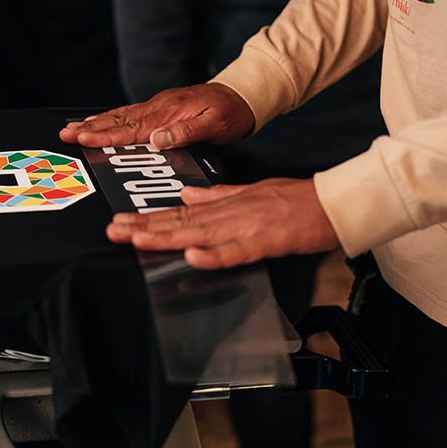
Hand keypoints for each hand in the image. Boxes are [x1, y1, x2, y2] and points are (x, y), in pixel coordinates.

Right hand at [59, 83, 254, 149]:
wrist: (242, 95)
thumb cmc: (230, 112)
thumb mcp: (215, 124)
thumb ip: (186, 132)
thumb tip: (158, 139)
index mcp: (169, 112)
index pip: (132, 128)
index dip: (106, 135)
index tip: (84, 139)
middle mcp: (159, 107)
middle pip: (118, 120)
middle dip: (90, 128)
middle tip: (66, 135)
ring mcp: (158, 106)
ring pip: (120, 116)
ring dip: (95, 123)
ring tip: (72, 129)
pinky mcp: (160, 108)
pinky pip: (129, 114)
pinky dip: (110, 119)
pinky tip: (98, 122)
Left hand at [106, 178, 339, 269]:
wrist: (332, 202)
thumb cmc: (295, 199)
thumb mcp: (250, 191)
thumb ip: (217, 195)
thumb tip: (187, 196)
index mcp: (225, 204)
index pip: (178, 213)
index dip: (148, 218)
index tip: (122, 221)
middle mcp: (229, 214)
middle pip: (181, 222)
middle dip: (145, 227)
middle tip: (114, 231)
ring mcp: (245, 228)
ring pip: (199, 234)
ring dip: (168, 238)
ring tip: (139, 240)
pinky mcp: (264, 242)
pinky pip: (235, 252)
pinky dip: (214, 255)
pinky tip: (192, 257)